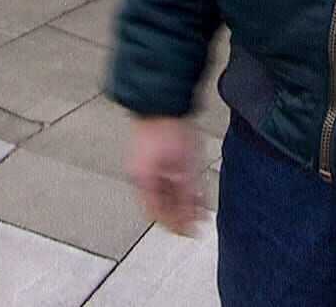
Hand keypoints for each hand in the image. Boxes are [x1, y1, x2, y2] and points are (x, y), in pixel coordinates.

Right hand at [126, 116, 200, 235]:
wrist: (162, 102)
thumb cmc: (172, 128)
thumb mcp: (187, 165)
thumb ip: (189, 192)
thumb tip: (194, 214)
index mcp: (144, 179)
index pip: (157, 213)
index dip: (176, 225)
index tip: (191, 232)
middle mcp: (138, 175)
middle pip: (158, 205)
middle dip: (178, 216)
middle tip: (196, 223)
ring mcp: (141, 166)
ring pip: (160, 194)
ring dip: (178, 203)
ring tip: (196, 207)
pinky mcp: (147, 158)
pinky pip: (160, 181)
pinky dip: (174, 189)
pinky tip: (189, 190)